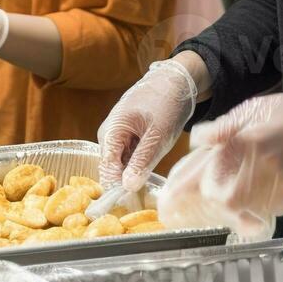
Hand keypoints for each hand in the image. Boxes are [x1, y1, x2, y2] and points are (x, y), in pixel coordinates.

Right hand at [96, 57, 200, 191]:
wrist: (175, 80)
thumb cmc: (167, 103)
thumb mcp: (158, 136)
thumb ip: (141, 162)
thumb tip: (127, 187)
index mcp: (111, 132)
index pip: (107, 170)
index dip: (118, 187)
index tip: (135, 201)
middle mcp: (108, 134)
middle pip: (112, 168)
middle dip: (128, 178)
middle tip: (149, 182)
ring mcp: (116, 134)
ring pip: (121, 162)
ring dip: (134, 169)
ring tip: (152, 165)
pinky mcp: (125, 134)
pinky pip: (127, 155)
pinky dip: (138, 160)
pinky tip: (151, 157)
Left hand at [157, 82, 282, 241]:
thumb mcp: (250, 109)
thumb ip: (221, 128)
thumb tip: (196, 140)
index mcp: (242, 141)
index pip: (203, 175)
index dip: (181, 193)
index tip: (168, 203)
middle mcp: (257, 164)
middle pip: (220, 200)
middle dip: (203, 205)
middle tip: (190, 207)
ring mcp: (277, 183)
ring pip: (241, 211)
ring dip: (226, 211)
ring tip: (216, 207)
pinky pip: (263, 212)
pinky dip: (250, 212)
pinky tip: (247, 203)